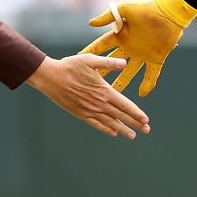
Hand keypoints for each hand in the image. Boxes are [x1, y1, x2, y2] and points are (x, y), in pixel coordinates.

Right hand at [26, 55, 149, 138]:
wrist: (50, 77)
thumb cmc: (70, 66)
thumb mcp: (90, 60)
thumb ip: (108, 62)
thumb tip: (124, 62)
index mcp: (103, 90)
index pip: (124, 104)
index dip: (136, 113)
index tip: (146, 120)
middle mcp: (98, 103)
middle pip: (120, 116)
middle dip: (134, 123)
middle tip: (146, 130)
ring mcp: (89, 110)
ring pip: (110, 123)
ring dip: (122, 129)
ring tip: (132, 135)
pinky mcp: (80, 114)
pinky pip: (96, 124)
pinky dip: (105, 129)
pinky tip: (113, 133)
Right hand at [80, 0, 196, 96]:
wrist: (168, 12)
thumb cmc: (146, 7)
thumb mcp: (124, 8)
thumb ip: (108, 16)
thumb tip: (91, 23)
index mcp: (120, 35)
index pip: (102, 46)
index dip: (91, 52)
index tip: (78, 61)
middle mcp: (129, 47)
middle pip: (113, 64)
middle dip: (103, 74)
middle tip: (92, 86)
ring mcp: (142, 55)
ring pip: (130, 73)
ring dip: (123, 84)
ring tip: (115, 94)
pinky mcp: (156, 59)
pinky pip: (151, 75)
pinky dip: (148, 84)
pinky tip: (143, 94)